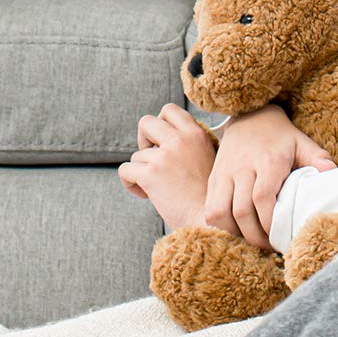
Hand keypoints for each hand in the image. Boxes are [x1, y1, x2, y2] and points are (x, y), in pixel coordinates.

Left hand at [118, 103, 216, 229]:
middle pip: (146, 122)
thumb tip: (167, 138)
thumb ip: (191, 145)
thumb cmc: (209, 198)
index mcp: (196, 135)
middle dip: (144, 140)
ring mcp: (164, 156)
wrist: (212, 226)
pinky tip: (143, 194)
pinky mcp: (151, 175)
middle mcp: (180, 140)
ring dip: (141, 171)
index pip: (169, 110)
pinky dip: (129, 182)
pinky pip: (125, 170)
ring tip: (155, 189)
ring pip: (136, 155)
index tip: (162, 142)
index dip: (160, 123)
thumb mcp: (210, 160)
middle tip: (151, 160)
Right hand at [202, 105, 335, 249]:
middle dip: (256, 237)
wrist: (248, 113)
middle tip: (271, 246)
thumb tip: (333, 177)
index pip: (262, 198)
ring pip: (220, 212)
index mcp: (267, 160)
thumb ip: (318, 159)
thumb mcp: (302, 142)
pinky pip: (210, 208)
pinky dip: (220, 226)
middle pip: (242, 211)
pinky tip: (235, 231)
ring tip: (252, 240)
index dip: (270, 223)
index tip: (281, 236)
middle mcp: (242, 167)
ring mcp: (224, 172)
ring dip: (236, 234)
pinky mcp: (214, 177)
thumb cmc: (280, 136)